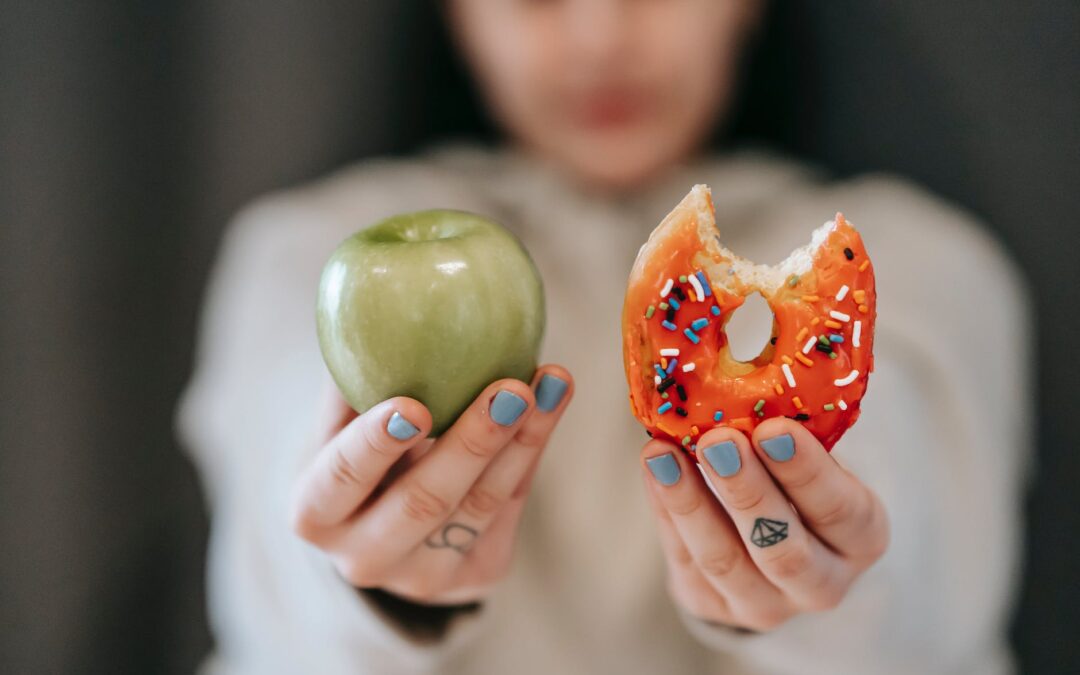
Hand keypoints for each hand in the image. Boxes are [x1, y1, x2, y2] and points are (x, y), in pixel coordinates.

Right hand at [290, 365, 572, 604]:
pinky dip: (532, 451)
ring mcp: (423, 578)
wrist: (383, 528)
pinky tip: (552, 402)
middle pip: (423, 501)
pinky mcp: (476, 576)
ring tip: (551, 383)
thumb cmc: (355, 451)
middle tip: (510, 388)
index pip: (341, 479)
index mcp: (315, 513)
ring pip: (480, 506)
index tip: (413, 405)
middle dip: (472, 443)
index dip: (375, 444)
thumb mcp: (337, 422)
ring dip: (522, 440)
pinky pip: (510, 508)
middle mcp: (364, 558)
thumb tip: (375, 297)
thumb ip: (353, 377)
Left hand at [640, 418, 888, 631]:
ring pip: (724, 561)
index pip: (841, 510)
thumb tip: (744, 373)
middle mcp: (822, 584)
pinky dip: (666, 509)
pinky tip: (654, 468)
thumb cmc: (796, 480)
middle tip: (718, 440)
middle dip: (747, 491)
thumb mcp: (813, 458)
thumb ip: (790, 433)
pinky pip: (684, 559)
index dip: (807, 472)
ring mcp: (765, 605)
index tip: (774, 428)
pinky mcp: (711, 607)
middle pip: (783, 549)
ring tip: (663, 453)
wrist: (771, 544)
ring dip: (690, 502)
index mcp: (861, 538)